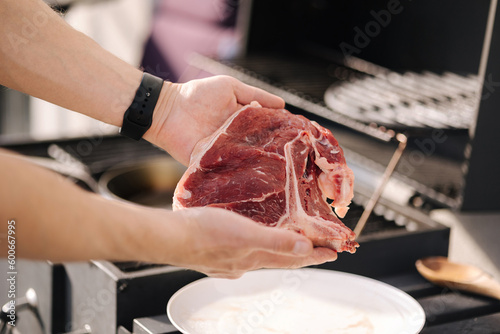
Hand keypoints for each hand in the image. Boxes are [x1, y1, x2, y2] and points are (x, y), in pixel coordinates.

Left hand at [145, 75, 284, 164]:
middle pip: (261, 148)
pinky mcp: (213, 165)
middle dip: (275, 153)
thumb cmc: (198, 95)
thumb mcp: (230, 87)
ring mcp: (226, 154)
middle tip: (293, 158)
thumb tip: (283, 104)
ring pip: (248, 162)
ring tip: (279, 170)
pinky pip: (228, 172)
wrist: (168, 110)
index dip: (282, 133)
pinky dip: (239, 175)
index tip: (298, 137)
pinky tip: (254, 179)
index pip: (267, 129)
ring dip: (260, 165)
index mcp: (244, 121)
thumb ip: (255, 94)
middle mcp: (237, 139)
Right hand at [163, 207, 337, 278]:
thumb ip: (276, 241)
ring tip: (287, 241)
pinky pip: (242, 251)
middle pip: (280, 259)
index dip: (315, 255)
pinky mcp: (214, 253)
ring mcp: (228, 261)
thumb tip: (306, 248)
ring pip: (260, 256)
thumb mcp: (245, 234)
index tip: (334, 252)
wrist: (168, 238)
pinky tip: (246, 240)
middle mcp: (244, 263)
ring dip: (277, 249)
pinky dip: (253, 245)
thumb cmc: (202, 235)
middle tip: (318, 247)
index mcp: (254, 258)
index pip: (293, 258)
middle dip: (300, 253)